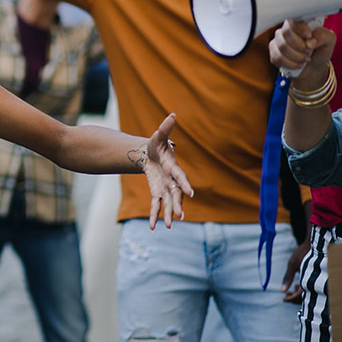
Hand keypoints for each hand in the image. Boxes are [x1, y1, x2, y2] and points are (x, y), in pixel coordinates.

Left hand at [139, 113, 193, 229]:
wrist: (151, 154)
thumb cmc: (157, 145)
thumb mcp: (159, 136)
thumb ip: (165, 128)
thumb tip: (172, 114)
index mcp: (173, 167)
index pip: (180, 177)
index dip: (185, 184)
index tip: (191, 193)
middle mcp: (172, 180)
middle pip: (176, 194)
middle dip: (178, 204)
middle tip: (180, 215)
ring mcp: (165, 188)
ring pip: (168, 202)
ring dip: (169, 213)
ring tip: (170, 226)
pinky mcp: (157, 192)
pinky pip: (156, 205)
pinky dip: (155, 215)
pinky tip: (153, 227)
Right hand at [269, 19, 335, 83]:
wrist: (313, 65)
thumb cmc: (320, 49)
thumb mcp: (329, 40)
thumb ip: (323, 36)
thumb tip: (310, 41)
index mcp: (300, 22)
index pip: (293, 19)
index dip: (300, 28)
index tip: (309, 36)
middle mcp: (286, 29)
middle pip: (286, 33)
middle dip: (300, 46)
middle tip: (309, 51)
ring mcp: (278, 40)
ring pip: (282, 47)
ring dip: (297, 56)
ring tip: (306, 59)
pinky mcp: (273, 52)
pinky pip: (278, 57)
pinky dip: (291, 64)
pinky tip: (298, 64)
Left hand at [281, 238, 309, 302]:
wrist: (312, 244)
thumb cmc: (301, 253)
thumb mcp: (292, 264)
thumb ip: (288, 277)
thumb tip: (282, 291)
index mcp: (309, 280)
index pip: (299, 295)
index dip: (291, 298)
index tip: (283, 298)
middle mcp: (314, 281)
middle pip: (303, 296)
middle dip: (293, 297)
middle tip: (285, 295)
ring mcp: (314, 279)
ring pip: (306, 292)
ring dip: (298, 292)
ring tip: (291, 288)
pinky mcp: (314, 277)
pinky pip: (309, 287)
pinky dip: (302, 288)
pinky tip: (296, 285)